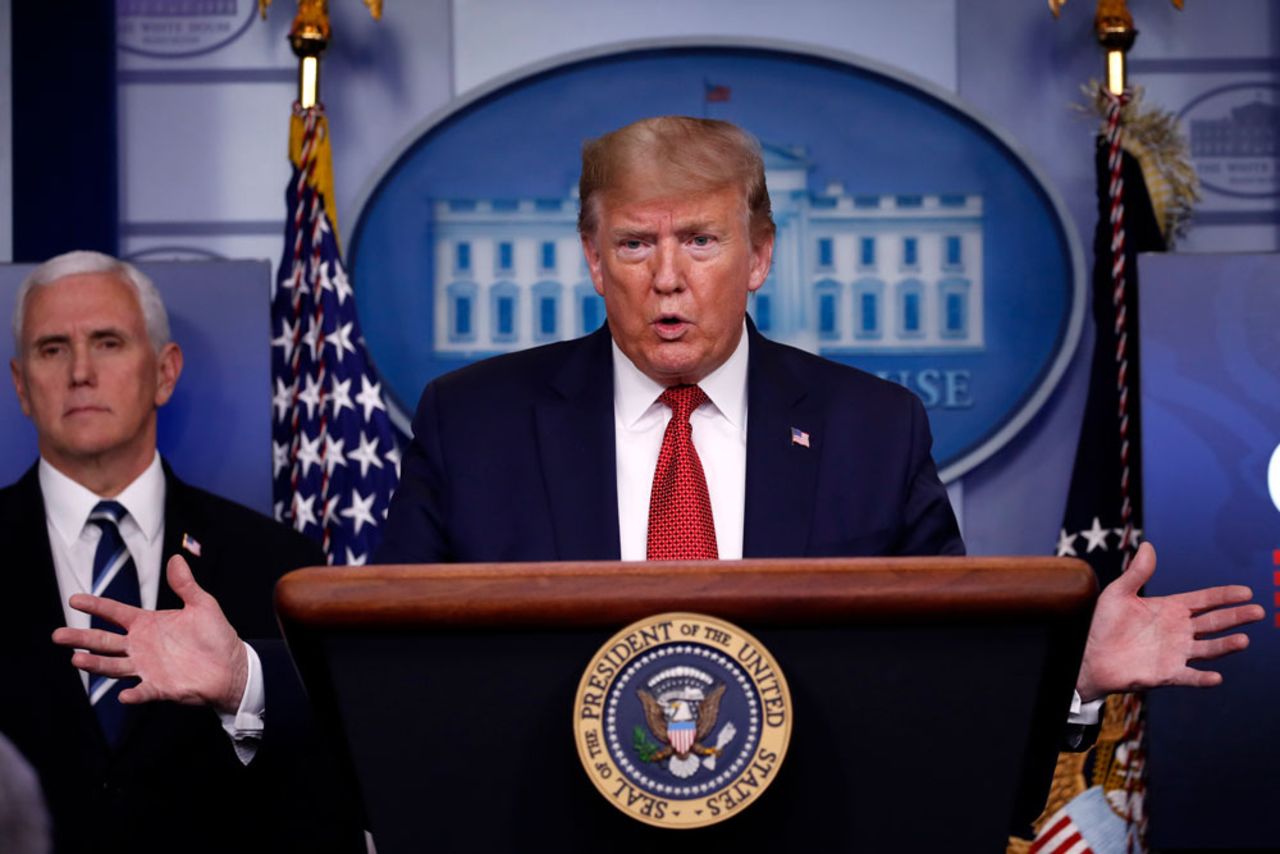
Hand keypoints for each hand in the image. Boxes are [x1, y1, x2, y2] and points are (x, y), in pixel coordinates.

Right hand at [52, 555, 248, 714]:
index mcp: (148, 624)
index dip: (96, 606)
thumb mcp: (202, 605)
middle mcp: (141, 646)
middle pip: (104, 641)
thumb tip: (176, 558)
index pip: (115, 613)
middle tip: (58, 635)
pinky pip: (143, 691)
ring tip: (76, 660)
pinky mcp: (160, 687)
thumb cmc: (216, 635)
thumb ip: (185, 585)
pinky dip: (133, 694)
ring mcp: (148, 667)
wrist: (233, 666)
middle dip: (81, 638)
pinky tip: (124, 695)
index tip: (73, 599)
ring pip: (114, 665)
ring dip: (96, 664)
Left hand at [1075, 542, 1263, 702]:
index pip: (1205, 600)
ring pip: (1208, 649)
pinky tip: (1216, 677)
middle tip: (1258, 612)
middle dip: (1236, 617)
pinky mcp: (1167, 674)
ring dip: (1225, 646)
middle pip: (1214, 622)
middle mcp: (1179, 631)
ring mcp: (1176, 653)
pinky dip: (1202, 678)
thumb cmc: (1103, 624)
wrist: (1089, 656)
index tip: (1246, 591)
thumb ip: (1137, 573)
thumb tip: (1148, 545)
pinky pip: (1189, 677)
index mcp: (1171, 609)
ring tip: (1243, 640)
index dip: (1224, 596)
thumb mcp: (1118, 593)